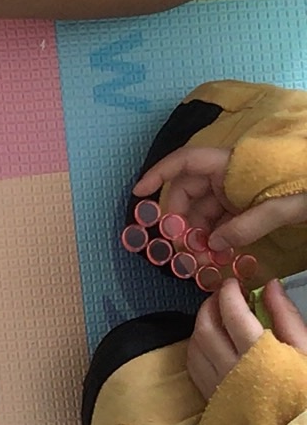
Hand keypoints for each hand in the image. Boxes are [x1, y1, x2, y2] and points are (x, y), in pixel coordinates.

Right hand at [132, 146, 306, 250]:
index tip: (139, 194)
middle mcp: (227, 176)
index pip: (185, 162)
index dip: (158, 174)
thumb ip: (248, 225)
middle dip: (179, 221)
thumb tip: (215, 245)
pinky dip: (215, 240)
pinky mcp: (246, 207)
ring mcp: (236, 192)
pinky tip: (216, 257)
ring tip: (201, 262)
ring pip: (203, 213)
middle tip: (181, 249)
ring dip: (197, 237)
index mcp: (232, 166)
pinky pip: (220, 222)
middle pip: (188, 193)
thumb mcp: (285, 206)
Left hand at [187, 278, 306, 398]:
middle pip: (206, 328)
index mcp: (258, 354)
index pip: (232, 313)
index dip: (229, 293)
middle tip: (221, 297)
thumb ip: (286, 316)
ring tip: (214, 316)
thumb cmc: (306, 392)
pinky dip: (196, 348)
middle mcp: (230, 368)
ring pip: (195, 346)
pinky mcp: (211, 400)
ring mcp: (217, 385)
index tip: (233, 284)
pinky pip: (193, 367)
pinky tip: (207, 342)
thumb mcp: (306, 350)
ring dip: (201, 325)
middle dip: (210, 306)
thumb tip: (270, 285)